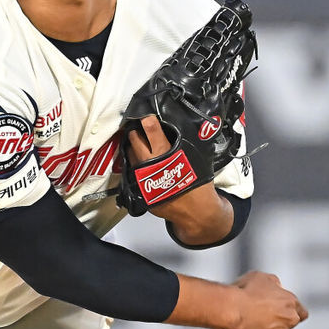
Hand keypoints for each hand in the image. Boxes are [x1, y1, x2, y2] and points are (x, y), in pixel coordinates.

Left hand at [127, 116, 232, 243]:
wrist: (195, 213)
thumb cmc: (198, 186)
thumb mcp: (197, 160)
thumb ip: (186, 144)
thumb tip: (184, 130)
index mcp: (165, 153)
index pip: (151, 128)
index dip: (147, 119)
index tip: (145, 115)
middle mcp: (149, 162)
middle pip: (134, 138)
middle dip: (136, 131)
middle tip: (139, 127)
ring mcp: (141, 176)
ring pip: (130, 154)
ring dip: (133, 147)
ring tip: (139, 144)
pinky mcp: (138, 188)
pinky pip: (132, 170)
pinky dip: (135, 164)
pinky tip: (141, 163)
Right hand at [225, 271, 307, 328]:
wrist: (230, 308)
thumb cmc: (244, 290)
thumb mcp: (261, 277)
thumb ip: (274, 285)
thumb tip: (277, 288)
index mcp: (291, 302)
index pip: (301, 312)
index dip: (290, 312)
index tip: (279, 312)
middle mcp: (291, 319)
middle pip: (289, 325)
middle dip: (278, 323)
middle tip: (259, 319)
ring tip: (249, 327)